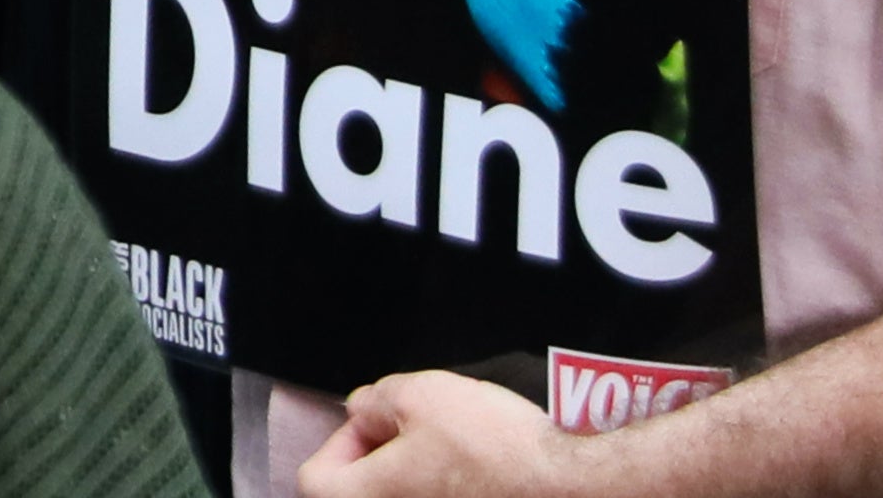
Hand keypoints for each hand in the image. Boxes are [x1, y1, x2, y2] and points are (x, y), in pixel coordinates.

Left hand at [294, 369, 584, 490]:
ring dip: (414, 474)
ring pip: (403, 497)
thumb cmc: (494, 447)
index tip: (371, 423)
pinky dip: (445, 488)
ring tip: (447, 449)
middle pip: (360, 492)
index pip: (314, 479)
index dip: (337, 443)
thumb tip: (360, 409)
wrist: (568, 486)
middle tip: (410, 433)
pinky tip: (472, 471)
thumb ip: (374, 399)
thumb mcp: (419, 394)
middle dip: (379, 458)